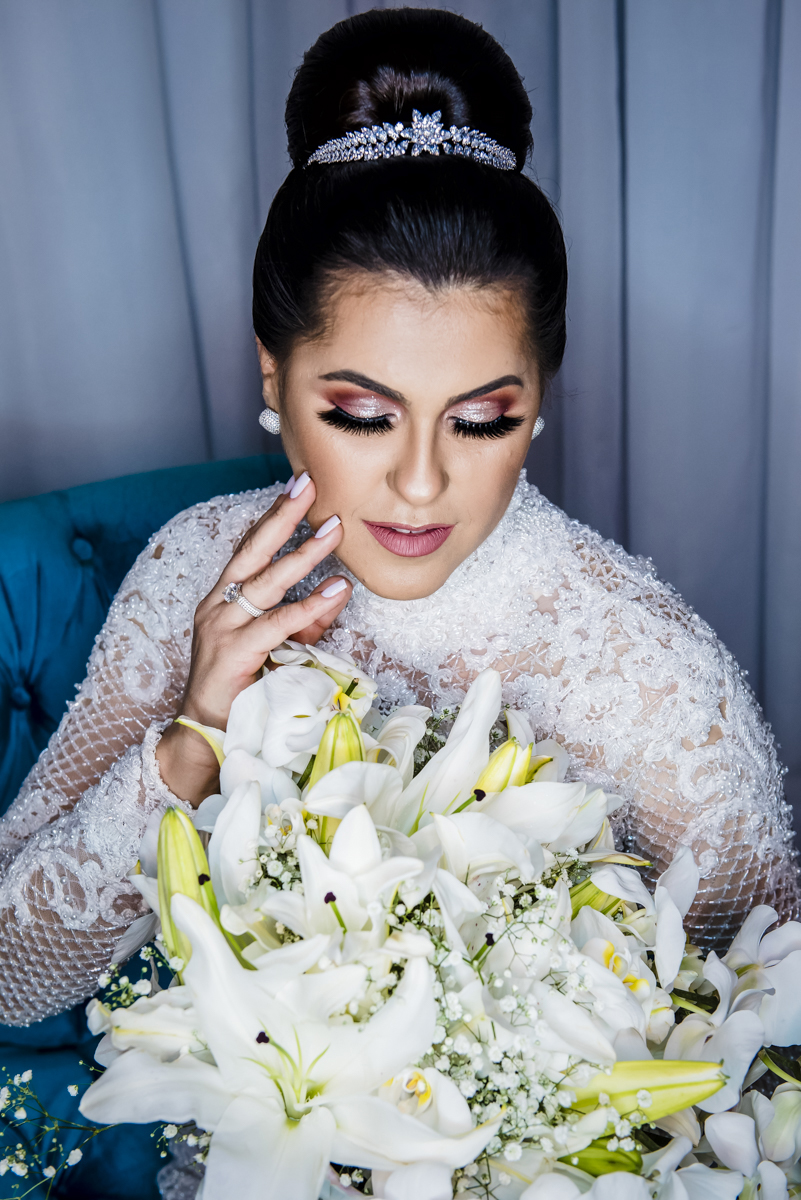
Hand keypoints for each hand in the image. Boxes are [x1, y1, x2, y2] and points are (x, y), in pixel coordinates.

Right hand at [156, 474, 350, 804]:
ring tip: (334, 529)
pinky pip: (277, 623)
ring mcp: (223, 627)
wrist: (207, 736)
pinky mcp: (234, 653)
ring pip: (268, 581)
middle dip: (282, 514)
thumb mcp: (279, 647)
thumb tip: (339, 590)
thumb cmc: (243, 690)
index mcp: (224, 599)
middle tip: (310, 483)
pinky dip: (310, 606)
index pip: (249, 548)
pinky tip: (336, 588)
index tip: (298, 485)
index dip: (274, 515)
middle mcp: (219, 605)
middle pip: (253, 550)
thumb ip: (306, 621)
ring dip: (303, 553)